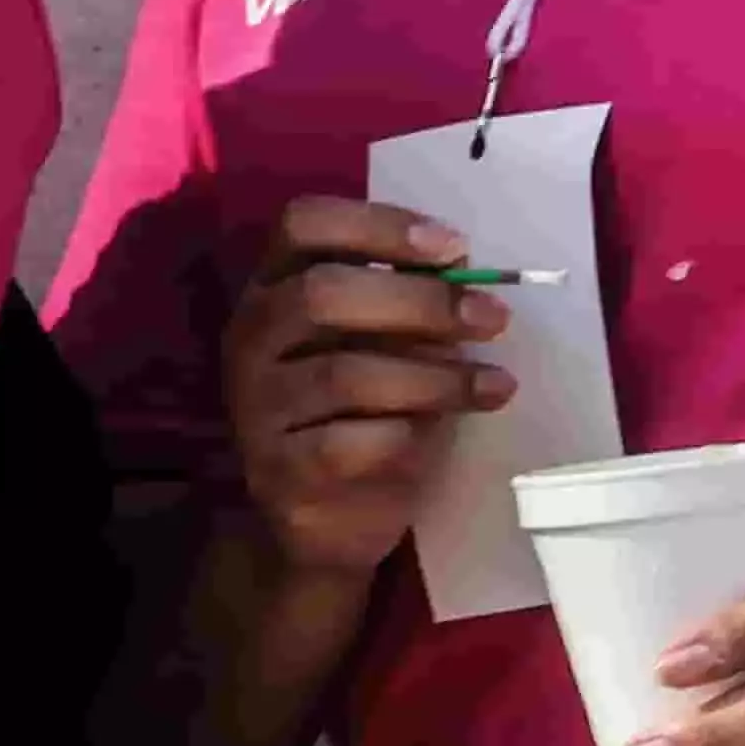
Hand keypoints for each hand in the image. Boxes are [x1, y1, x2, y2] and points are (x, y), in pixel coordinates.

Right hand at [221, 197, 514, 588]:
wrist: (324, 520)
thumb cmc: (364, 413)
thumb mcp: (382, 346)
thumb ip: (407, 305)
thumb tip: (465, 266)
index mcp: (272, 288)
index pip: (302, 225)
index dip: (378, 225)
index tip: (453, 247)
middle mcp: (250, 338)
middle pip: (322, 293)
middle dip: (421, 301)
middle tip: (491, 316)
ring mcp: (258, 406)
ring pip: (345, 374)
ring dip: (436, 376)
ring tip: (494, 384)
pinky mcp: (280, 470)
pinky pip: (351, 444)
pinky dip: (409, 435)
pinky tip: (442, 434)